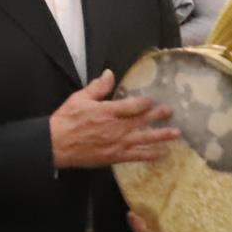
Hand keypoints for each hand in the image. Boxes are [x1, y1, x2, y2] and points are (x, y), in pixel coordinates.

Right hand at [49, 70, 177, 167]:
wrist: (55, 144)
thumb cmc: (66, 121)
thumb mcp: (79, 99)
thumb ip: (97, 87)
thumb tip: (110, 74)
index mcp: (107, 111)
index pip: (133, 105)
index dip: (145, 102)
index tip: (152, 100)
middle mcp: (116, 127)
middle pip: (143, 120)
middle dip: (158, 116)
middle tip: (170, 112)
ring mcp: (118, 143)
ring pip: (145, 138)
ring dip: (162, 135)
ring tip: (176, 133)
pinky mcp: (116, 156)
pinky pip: (138, 155)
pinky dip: (152, 154)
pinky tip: (163, 152)